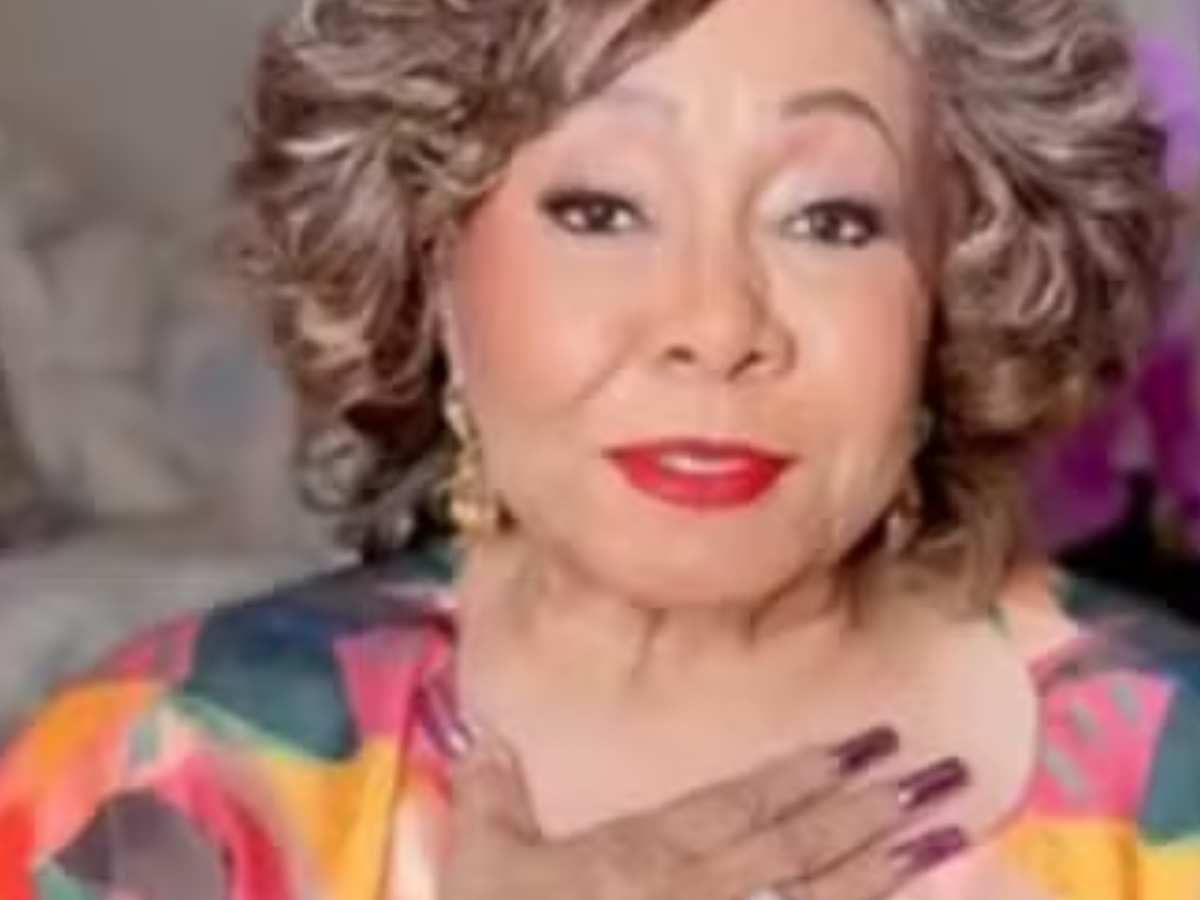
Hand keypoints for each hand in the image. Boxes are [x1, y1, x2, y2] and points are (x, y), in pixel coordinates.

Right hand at [444, 726, 968, 899]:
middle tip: (933, 774)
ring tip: (941, 831)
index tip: (862, 746)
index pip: (738, 808)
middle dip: (865, 811)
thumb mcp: (481, 869)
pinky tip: (900, 897)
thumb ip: (493, 799)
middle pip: (794, 850)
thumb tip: (488, 738)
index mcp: (642, 859)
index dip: (801, 777)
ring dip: (882, 870)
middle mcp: (697, 898)